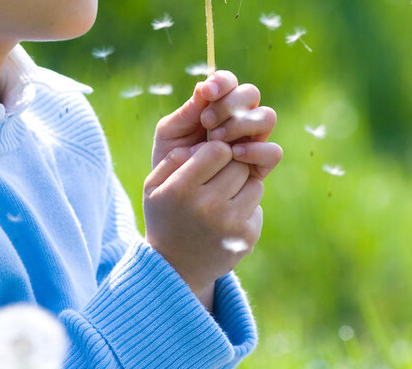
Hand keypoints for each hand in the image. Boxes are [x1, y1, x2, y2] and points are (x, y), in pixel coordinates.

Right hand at [143, 140, 263, 308]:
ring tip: (221, 200)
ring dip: (242, 188)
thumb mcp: (154, 186)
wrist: (175, 269)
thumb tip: (205, 141)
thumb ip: (175, 157)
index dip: (215, 152)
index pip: (219, 150)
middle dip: (230, 168)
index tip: (207, 163)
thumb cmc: (165, 217)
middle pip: (239, 165)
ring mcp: (230, 223)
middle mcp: (208, 206)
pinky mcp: (247, 237)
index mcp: (182, 189)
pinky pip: (257, 207)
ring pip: (254, 184)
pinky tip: (226, 220)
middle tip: (216, 182)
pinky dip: (246, 210)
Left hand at [152, 70, 281, 179]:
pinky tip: (235, 154)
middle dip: (229, 104)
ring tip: (217, 138)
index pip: (229, 81)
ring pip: (267, 117)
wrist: (178, 199)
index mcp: (218, 105)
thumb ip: (186, 113)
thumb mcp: (170, 135)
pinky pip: (273, 151)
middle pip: (251, 93)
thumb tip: (203, 87)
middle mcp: (240, 118)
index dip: (222, 82)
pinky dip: (256, 149)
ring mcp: (253, 140)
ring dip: (242, 123)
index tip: (207, 92)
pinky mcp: (260, 165)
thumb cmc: (172, 161)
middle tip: (207, 121)